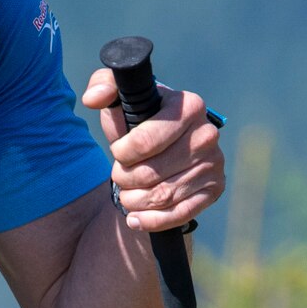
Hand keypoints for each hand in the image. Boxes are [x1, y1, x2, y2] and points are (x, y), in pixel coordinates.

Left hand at [77, 69, 225, 237]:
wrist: (169, 146)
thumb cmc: (139, 120)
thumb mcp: (122, 99)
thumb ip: (103, 86)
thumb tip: (92, 99)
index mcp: (188, 106)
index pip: (145, 141)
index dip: (122, 153)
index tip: (118, 151)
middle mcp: (206, 134)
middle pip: (151, 172)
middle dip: (125, 179)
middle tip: (119, 176)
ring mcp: (213, 163)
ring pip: (161, 196)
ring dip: (133, 201)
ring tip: (125, 194)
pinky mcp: (214, 188)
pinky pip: (179, 214)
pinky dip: (151, 221)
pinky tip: (135, 218)